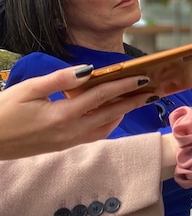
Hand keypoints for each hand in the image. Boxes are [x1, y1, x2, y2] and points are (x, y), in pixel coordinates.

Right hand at [0, 65, 156, 159]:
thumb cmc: (4, 112)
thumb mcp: (29, 89)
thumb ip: (60, 79)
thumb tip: (89, 70)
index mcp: (63, 115)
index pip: (102, 96)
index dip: (124, 85)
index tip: (143, 77)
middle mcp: (70, 131)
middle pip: (110, 113)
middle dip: (133, 101)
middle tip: (153, 90)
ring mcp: (68, 141)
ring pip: (105, 127)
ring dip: (123, 113)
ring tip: (137, 100)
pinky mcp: (64, 146)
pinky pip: (94, 135)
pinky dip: (108, 124)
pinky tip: (112, 114)